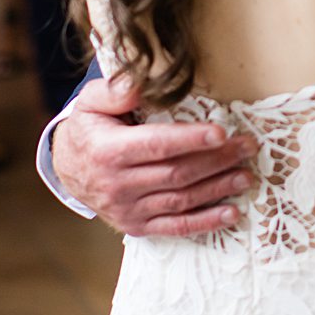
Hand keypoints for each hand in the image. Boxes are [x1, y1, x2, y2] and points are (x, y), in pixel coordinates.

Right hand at [51, 74, 257, 237]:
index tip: (221, 132)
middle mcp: (118, 185)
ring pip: (181, 200)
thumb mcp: (91, 102)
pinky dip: (205, 222)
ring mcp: (128, 209)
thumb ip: (115, 91)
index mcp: (109, 151)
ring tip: (246, 175)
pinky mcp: (136, 226)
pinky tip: (230, 213)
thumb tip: (142, 87)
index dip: (191, 140)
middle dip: (217, 160)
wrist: (67, 169)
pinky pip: (175, 227)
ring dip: (217, 189)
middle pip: (177, 173)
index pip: (157, 145)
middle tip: (247, 147)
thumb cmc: (88, 129)